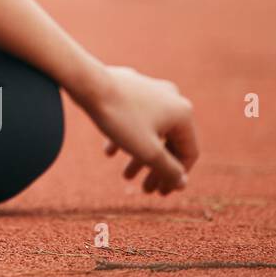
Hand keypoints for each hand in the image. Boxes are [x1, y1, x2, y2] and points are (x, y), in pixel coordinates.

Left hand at [80, 64, 198, 195]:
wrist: (87, 82)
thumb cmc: (119, 117)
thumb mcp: (147, 151)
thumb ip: (168, 169)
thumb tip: (182, 183)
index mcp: (183, 113)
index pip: (188, 153)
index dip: (176, 176)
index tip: (162, 193)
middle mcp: (171, 98)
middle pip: (168, 143)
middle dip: (155, 168)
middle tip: (145, 190)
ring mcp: (150, 90)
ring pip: (149, 131)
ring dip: (139, 156)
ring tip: (125, 177)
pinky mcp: (130, 87)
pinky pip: (132, 118)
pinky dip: (124, 136)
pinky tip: (108, 152)